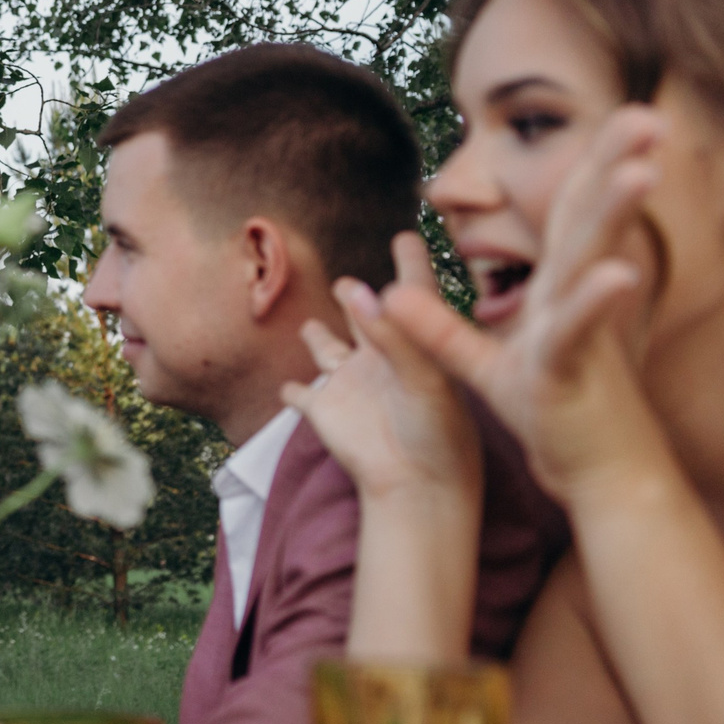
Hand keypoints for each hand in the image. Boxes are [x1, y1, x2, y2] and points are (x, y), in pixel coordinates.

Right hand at [284, 233, 482, 513]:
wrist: (416, 487)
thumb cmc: (436, 433)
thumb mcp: (425, 379)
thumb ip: (393, 336)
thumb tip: (360, 290)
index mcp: (412, 344)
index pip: (410, 294)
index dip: (409, 265)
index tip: (407, 235)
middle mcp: (380, 359)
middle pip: (366, 317)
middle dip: (358, 297)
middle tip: (349, 281)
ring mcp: (350, 384)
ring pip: (328, 351)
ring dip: (318, 337)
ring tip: (312, 326)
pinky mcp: (323, 410)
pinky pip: (300, 395)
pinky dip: (293, 391)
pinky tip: (287, 388)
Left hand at [385, 107, 674, 510]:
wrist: (602, 477)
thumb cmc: (555, 417)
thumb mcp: (484, 366)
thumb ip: (439, 328)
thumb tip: (386, 295)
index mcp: (561, 294)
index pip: (571, 217)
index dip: (589, 166)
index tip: (621, 113)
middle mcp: (578, 303)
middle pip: (592, 221)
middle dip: (618, 164)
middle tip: (652, 112)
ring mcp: (581, 335)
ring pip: (594, 264)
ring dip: (616, 217)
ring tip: (643, 171)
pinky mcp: (571, 372)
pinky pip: (579, 332)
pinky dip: (596, 303)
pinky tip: (619, 275)